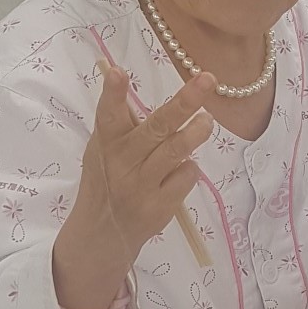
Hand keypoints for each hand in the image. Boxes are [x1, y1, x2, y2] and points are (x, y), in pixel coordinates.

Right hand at [52, 66, 215, 308]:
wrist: (101, 236)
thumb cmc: (105, 181)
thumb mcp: (101, 152)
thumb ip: (118, 125)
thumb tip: (129, 82)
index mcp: (106, 144)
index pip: (108, 116)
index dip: (113, 94)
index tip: (118, 71)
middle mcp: (122, 163)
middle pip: (156, 129)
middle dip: (183, 103)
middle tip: (207, 80)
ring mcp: (142, 186)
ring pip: (176, 152)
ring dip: (196, 133)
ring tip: (206, 120)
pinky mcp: (160, 207)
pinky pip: (186, 177)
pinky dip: (188, 169)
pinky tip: (179, 171)